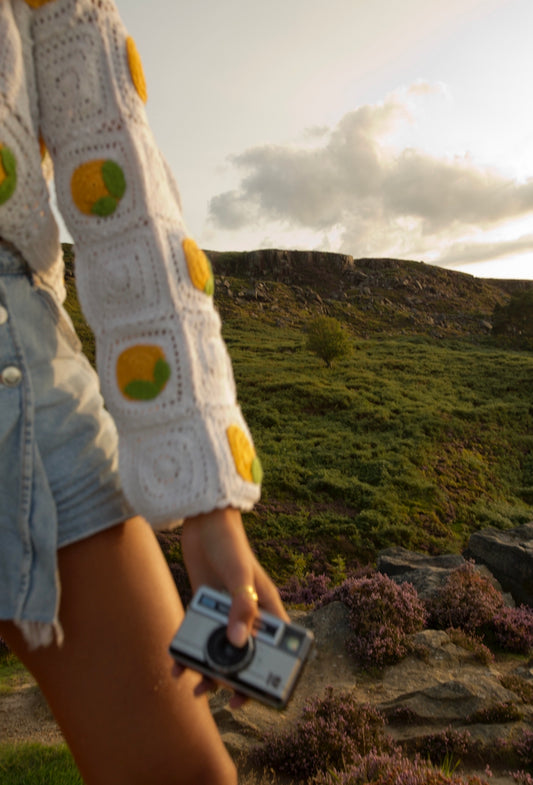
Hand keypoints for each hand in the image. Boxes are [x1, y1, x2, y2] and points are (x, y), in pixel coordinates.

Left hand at [178, 507, 288, 707]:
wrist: (203, 522)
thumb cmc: (231, 544)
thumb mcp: (239, 576)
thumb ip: (241, 607)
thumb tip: (238, 642)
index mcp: (266, 607)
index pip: (278, 646)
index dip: (273, 670)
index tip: (262, 691)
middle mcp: (247, 613)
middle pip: (246, 655)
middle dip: (237, 679)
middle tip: (226, 698)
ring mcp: (224, 611)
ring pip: (219, 649)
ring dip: (209, 671)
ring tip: (196, 689)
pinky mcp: (203, 606)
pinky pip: (198, 636)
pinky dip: (189, 651)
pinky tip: (178, 664)